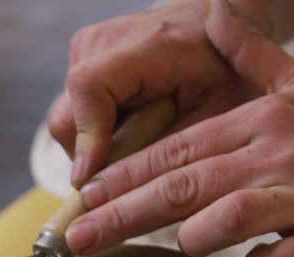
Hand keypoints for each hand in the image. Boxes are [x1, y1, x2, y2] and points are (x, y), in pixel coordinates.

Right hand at [48, 0, 271, 186]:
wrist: (216, 25)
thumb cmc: (226, 67)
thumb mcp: (215, 111)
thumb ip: (171, 146)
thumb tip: (128, 195)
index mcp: (144, 47)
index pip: (89, 89)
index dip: (86, 139)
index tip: (90, 182)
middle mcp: (102, 42)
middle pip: (68, 120)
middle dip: (94, 158)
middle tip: (135, 174)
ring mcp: (86, 50)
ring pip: (67, 123)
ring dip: (97, 147)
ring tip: (142, 144)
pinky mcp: (81, 61)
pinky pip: (75, 114)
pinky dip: (99, 133)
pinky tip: (133, 129)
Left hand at [64, 0, 293, 256]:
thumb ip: (251, 56)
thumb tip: (211, 14)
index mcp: (263, 119)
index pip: (176, 150)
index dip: (123, 177)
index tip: (81, 199)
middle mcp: (278, 153)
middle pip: (182, 187)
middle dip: (119, 216)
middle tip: (74, 240)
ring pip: (226, 220)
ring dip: (196, 237)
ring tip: (186, 245)